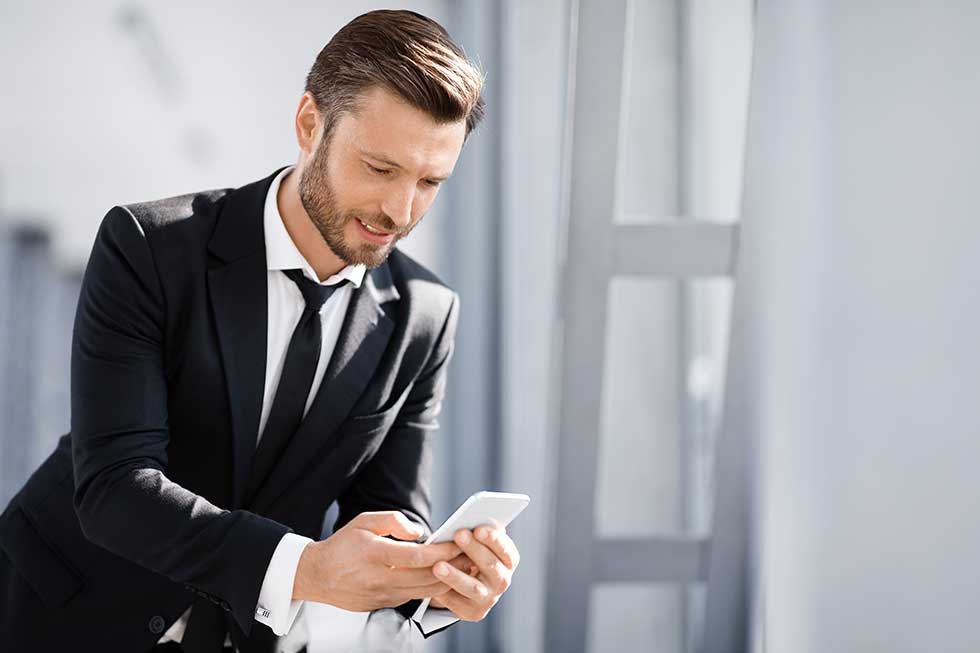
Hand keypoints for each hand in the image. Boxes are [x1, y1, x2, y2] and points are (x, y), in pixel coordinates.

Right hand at [292, 511, 459, 610]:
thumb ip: (393, 521)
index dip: (442, 552)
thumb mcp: (363, 521)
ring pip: (422, 592)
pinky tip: (441, 577)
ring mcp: (382, 595)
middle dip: (452, 567)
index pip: (418, 557)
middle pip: (426, 578)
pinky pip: (412, 597)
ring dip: (446, 580)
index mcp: (375, 554)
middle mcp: (380, 578)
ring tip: (463, 567)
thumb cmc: (342, 545)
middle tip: (471, 556)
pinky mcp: (383, 604)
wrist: (316, 576)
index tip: (458, 543)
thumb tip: (419, 532)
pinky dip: (429, 588)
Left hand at [427, 525, 519, 620]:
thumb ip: (477, 533)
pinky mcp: (473, 612)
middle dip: (474, 549)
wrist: (465, 584)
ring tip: (438, 566)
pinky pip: (457, 601)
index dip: (493, 539)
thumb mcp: (477, 542)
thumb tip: (468, 521)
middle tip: (458, 535)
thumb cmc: (471, 554)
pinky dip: (443, 591)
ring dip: (455, 576)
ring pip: (472, 587)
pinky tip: (430, 582)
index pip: (506, 549)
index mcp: (509, 560)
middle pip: (490, 566)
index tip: (478, 528)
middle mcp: (503, 580)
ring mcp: (489, 598)